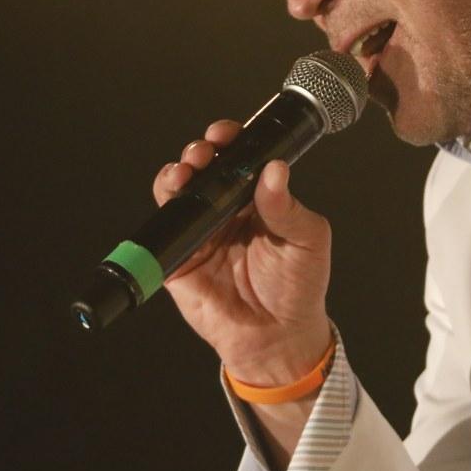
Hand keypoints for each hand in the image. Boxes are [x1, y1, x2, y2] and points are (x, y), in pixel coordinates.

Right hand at [155, 120, 332, 388]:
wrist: (277, 336)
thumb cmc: (298, 287)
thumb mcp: (307, 241)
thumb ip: (288, 208)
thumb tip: (275, 171)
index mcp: (258, 200)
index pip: (241, 160)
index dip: (230, 142)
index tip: (227, 134)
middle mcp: (227, 211)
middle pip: (206, 169)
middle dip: (200, 152)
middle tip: (205, 151)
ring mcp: (202, 232)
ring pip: (181, 192)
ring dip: (178, 173)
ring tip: (187, 170)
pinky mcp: (180, 257)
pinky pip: (165, 227)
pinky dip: (164, 204)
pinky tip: (172, 192)